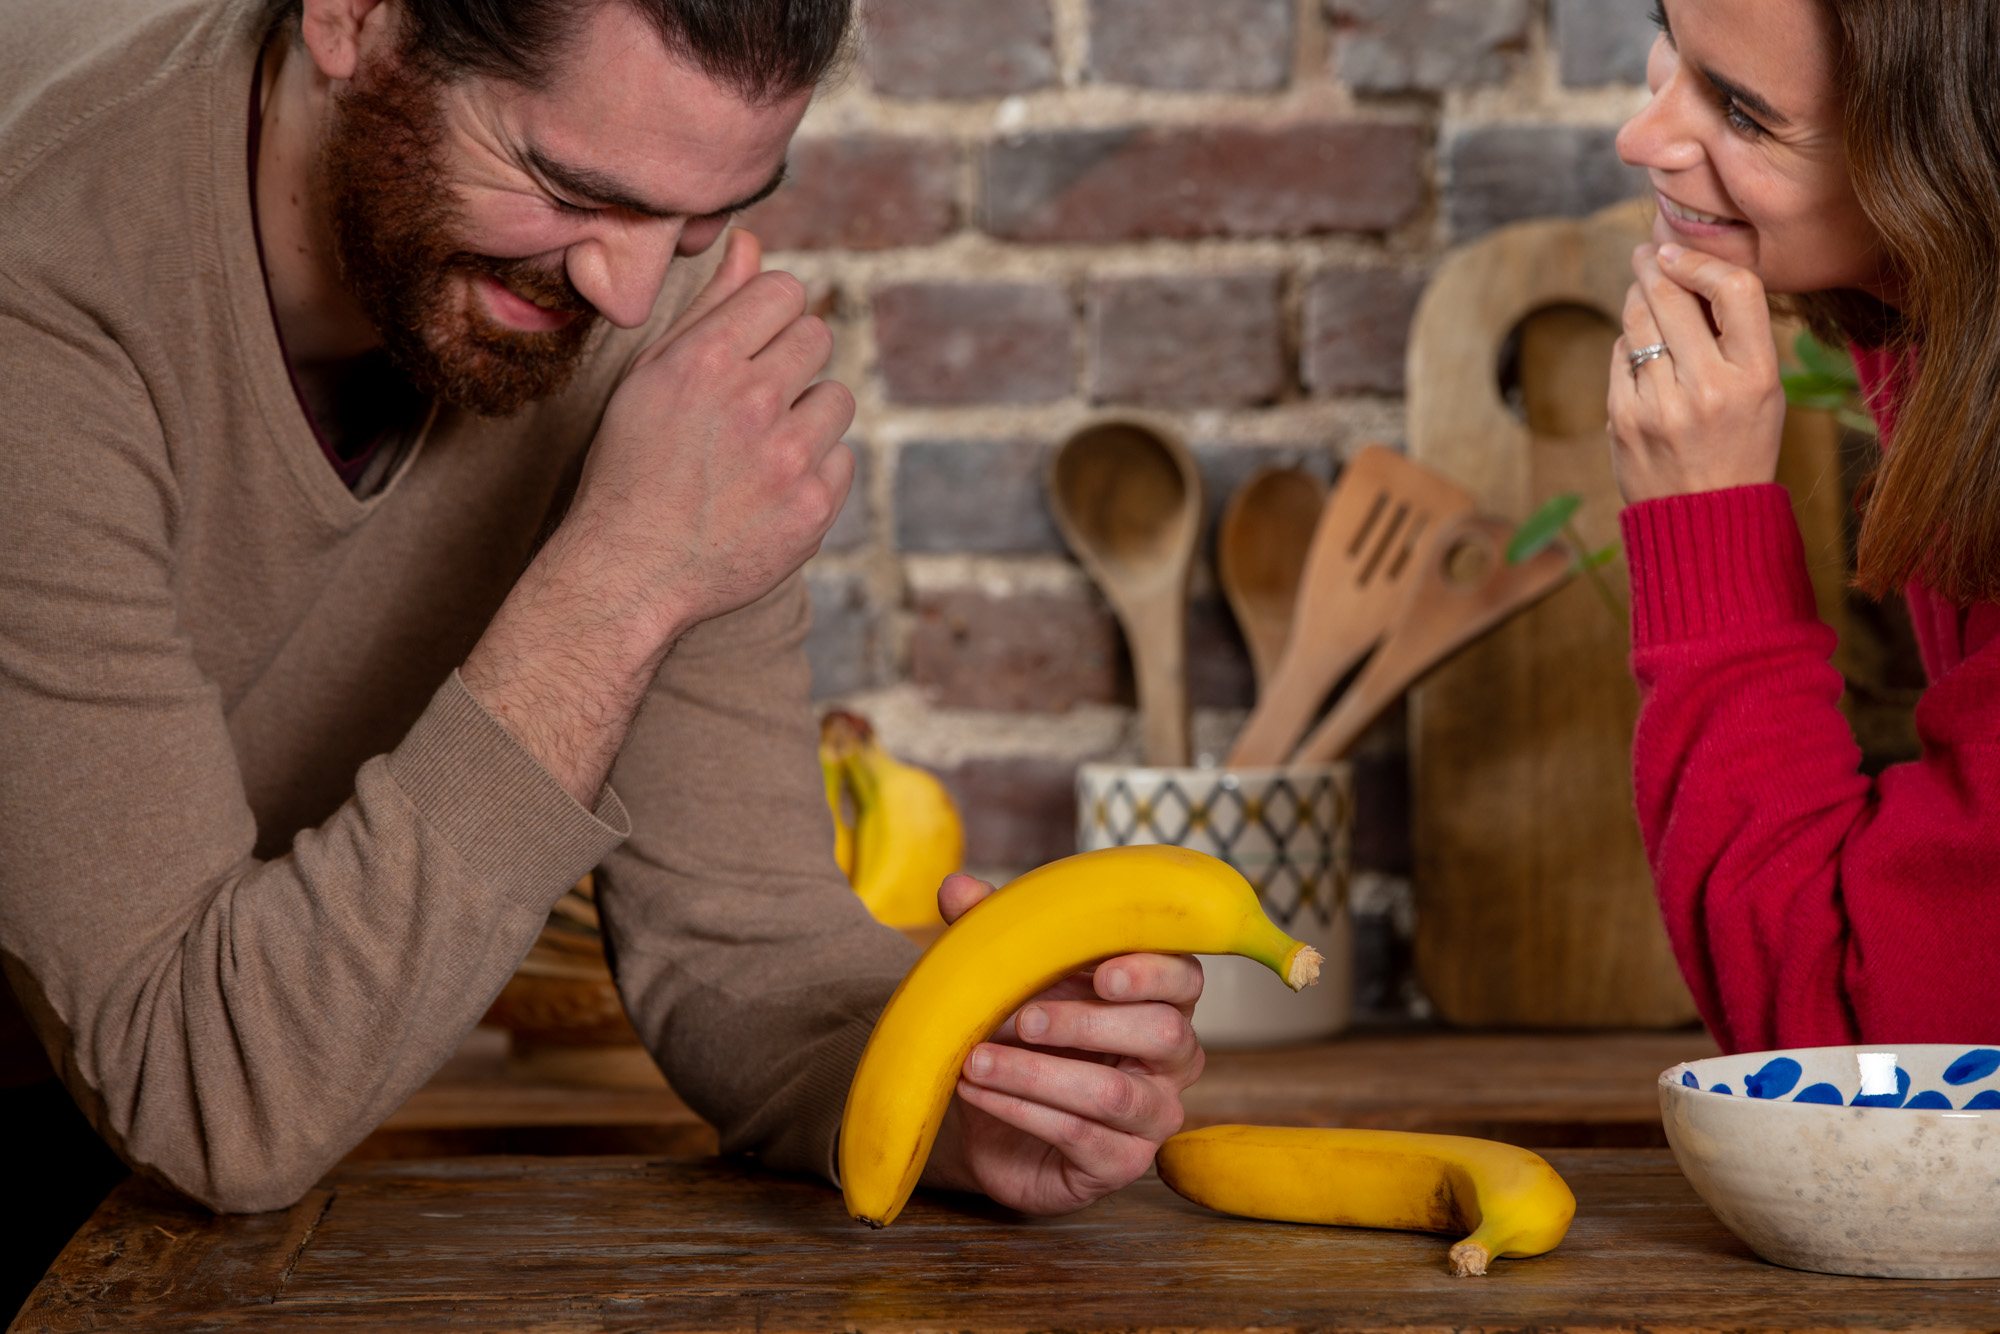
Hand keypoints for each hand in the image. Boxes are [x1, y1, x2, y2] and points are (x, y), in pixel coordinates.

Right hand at [561, 227, 855, 640]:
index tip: (753, 345)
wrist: (632, 569)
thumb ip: (710, 308)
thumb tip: (753, 243)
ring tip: (759, 449)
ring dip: (807, 416)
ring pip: (837, 398)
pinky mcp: (814, 508)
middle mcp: (752, 401)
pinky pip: (843, 459)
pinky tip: (768, 491)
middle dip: (792, 361)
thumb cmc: (632, 465)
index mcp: (706, 359)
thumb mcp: (651, 376)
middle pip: (819, 337)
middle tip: (754, 401)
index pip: (785, 290)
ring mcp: (788, 458)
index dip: (771, 315)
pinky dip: (814, 472)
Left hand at [918, 872, 1206, 1215]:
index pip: (1185, 979)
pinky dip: (1021, 1109)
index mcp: (1160, 999)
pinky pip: (1080, 1137)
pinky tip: (976, 1092)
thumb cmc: (1020, 1030)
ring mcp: (1153, 1115)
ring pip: (1114, 1093)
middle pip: (1160, 1033)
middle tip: (1020, 1018)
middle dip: (1085, 1022)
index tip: (1102, 973)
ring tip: (974, 1060)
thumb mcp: (1006, 974)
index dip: (1153, 974)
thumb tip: (955, 886)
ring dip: (1036, 1073)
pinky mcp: (1120, 1164)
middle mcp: (1173, 1058)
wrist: (989, 1114)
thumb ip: (990, 929)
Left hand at [1608, 242, 1786, 503]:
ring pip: (1637, 323)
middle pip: (1670, 297)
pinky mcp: (1622, 419)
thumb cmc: (1739, 446)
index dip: (1701, 261)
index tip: (1678, 252)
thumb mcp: (1763, 393)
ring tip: (1640, 289)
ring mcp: (1660, 405)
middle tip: (1644, 253)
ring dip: (1635, 299)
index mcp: (1755, 376)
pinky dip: (1627, 345)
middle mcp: (1708, 387)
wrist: (1704, 519)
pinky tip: (1638, 349)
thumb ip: (1735, 338)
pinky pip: (1619, 358)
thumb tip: (1691, 276)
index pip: (1736, 289)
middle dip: (1651, 266)